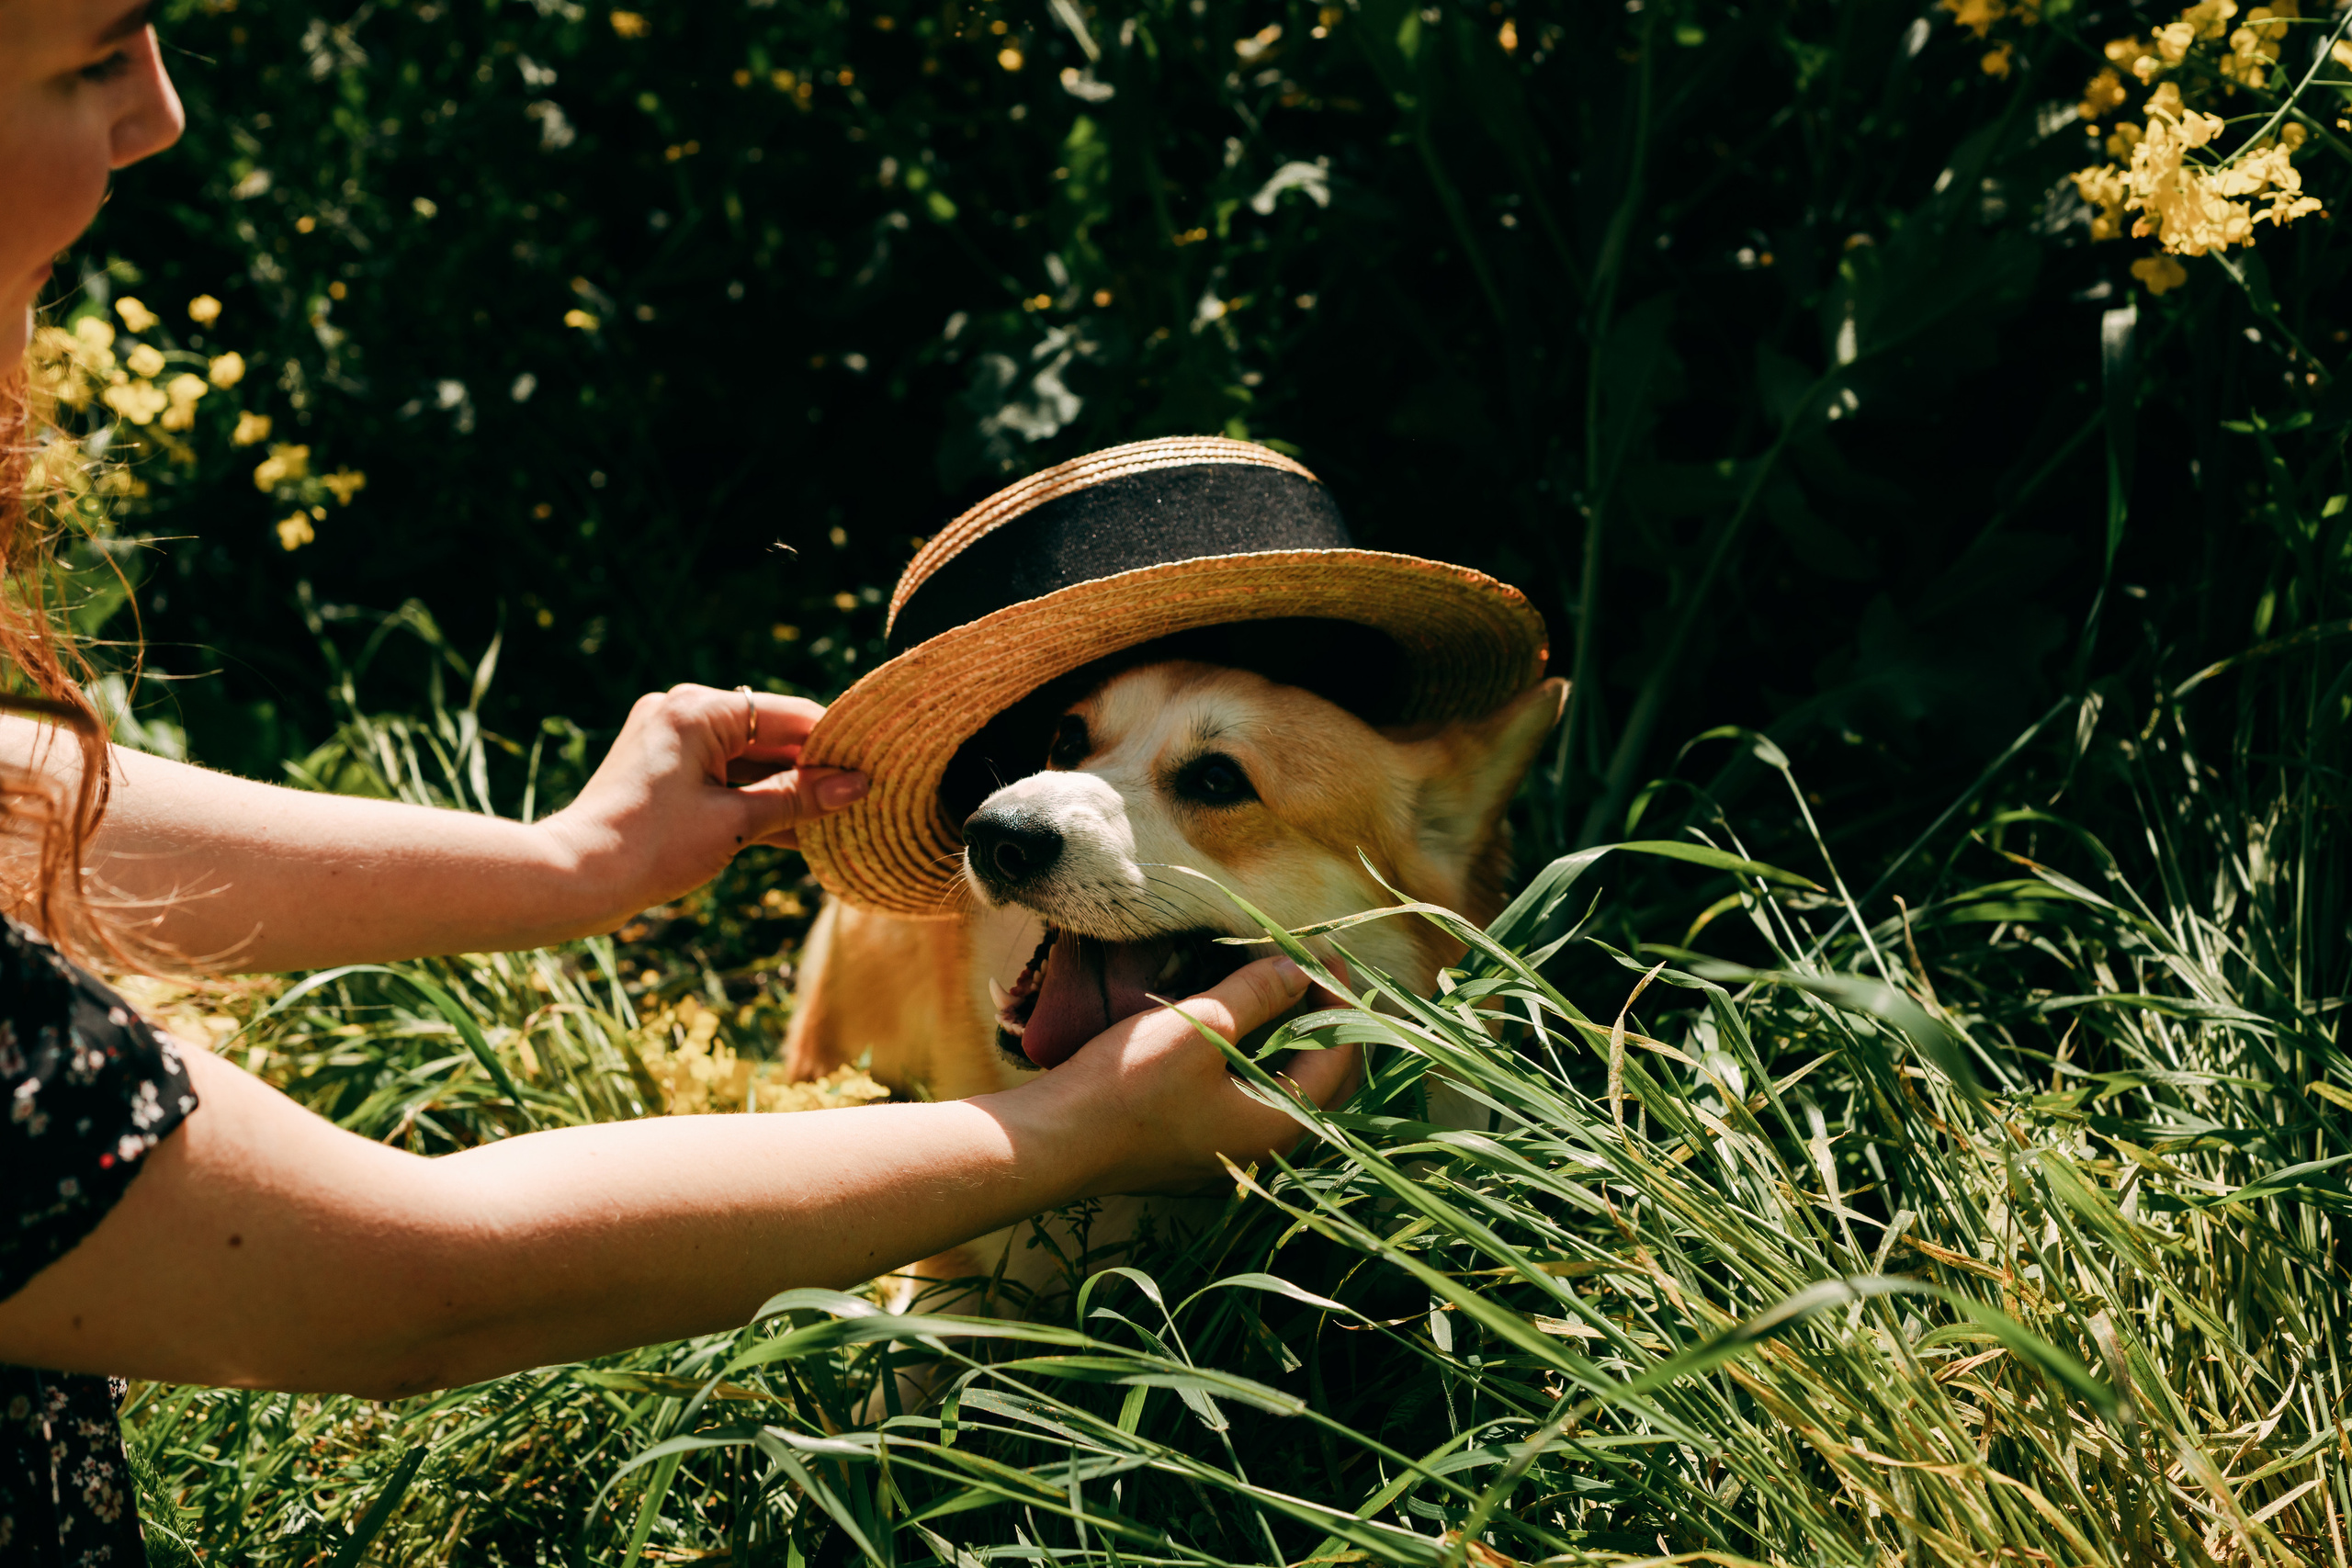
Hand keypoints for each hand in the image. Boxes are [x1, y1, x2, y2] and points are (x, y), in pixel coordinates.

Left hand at [538, 684, 868, 929]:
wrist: (574, 879)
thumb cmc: (650, 848)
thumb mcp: (735, 824)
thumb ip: (800, 799)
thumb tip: (858, 786)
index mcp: (699, 710)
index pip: (790, 716)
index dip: (836, 744)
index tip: (878, 766)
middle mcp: (683, 713)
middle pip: (771, 736)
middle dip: (814, 770)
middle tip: (867, 797)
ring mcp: (672, 742)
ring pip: (751, 761)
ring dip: (789, 790)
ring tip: (841, 817)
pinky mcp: (665, 772)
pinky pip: (726, 778)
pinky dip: (757, 801)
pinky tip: (801, 829)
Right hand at [990, 956, 1361, 1196]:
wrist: (1054, 1142)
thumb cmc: (1127, 1086)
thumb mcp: (1199, 1025)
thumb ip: (1256, 994)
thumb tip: (1298, 968)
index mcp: (1278, 1125)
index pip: (1338, 1057)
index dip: (1339, 1000)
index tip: (1324, 954)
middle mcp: (1265, 1150)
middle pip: (1323, 1082)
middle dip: (1326, 1024)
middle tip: (1315, 974)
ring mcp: (1231, 1155)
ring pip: (1287, 1093)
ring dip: (1294, 1044)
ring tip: (1286, 993)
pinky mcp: (1200, 1149)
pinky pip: (1253, 1102)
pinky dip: (1262, 1063)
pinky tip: (1244, 1032)